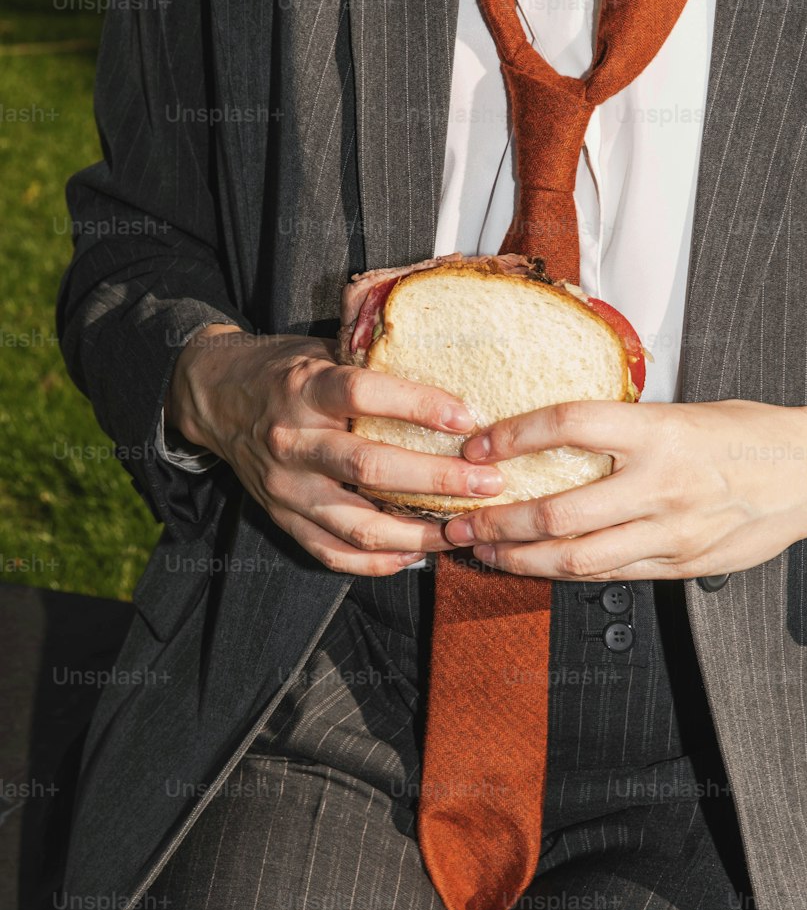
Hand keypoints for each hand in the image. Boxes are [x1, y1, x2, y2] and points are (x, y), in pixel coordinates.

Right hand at [164, 325, 504, 574]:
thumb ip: (370, 355)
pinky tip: (415, 556)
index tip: (466, 417)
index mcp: (304, 387)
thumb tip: (444, 347)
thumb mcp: (321, 348)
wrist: (215, 398)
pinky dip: (376, 563)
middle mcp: (292, 440)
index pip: (362, 393)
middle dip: (438, 479)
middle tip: (488, 483)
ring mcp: (285, 487)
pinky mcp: (281, 519)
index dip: (418, 404)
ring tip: (462, 531)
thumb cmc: (286, 370)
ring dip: (417, 534)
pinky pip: (331, 554)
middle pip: (369, 467)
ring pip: (357, 524)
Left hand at [441, 398, 806, 579]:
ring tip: (486, 551)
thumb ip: (626, 428)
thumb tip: (557, 434)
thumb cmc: (746, 433)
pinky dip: (564, 572)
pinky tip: (536, 566)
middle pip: (561, 511)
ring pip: (578, 558)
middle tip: (461, 520)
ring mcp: (672, 531)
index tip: (478, 443)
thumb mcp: (685, 412)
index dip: (514, 436)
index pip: (571, 426)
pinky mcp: (680, 565)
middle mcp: (663, 484)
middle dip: (500, 520)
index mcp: (661, 431)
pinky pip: (609, 575)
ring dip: (521, 557)